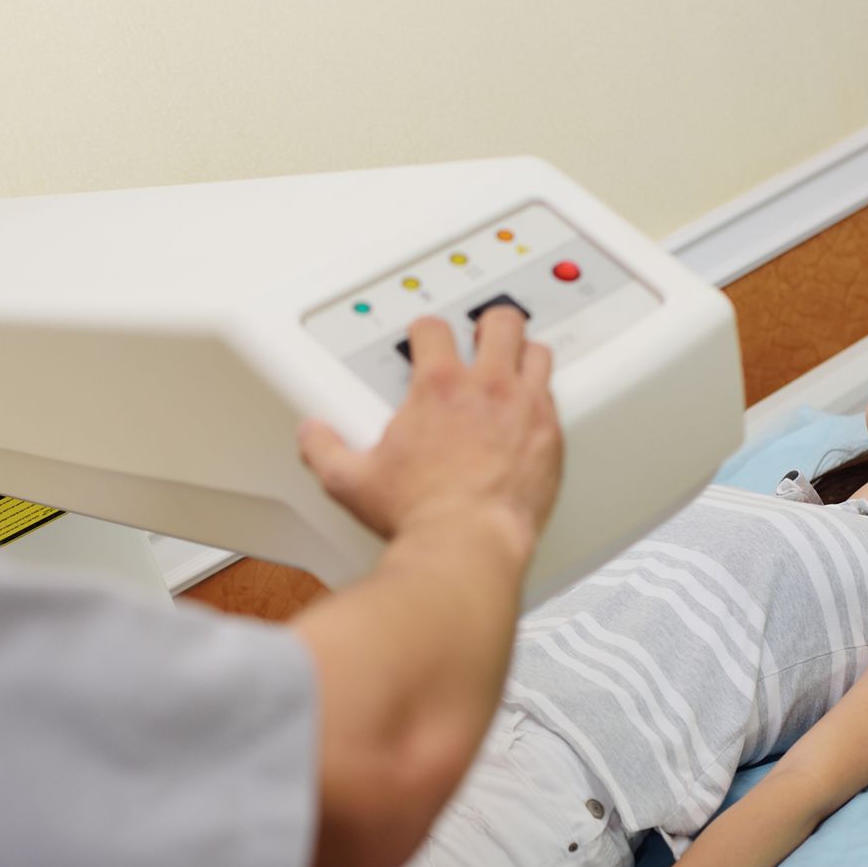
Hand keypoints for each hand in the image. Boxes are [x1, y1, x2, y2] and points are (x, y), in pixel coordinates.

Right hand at [298, 309, 561, 560]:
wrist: (468, 543)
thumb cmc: (417, 514)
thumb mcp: (352, 481)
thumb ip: (325, 448)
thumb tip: (312, 433)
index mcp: (438, 387)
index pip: (434, 329)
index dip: (426, 329)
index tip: (425, 337)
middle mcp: (486, 388)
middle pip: (499, 322)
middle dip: (488, 325)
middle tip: (482, 336)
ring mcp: (525, 408)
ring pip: (537, 351)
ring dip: (524, 353)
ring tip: (516, 362)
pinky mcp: (550, 436)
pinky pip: (555, 397)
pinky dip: (543, 398)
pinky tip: (534, 410)